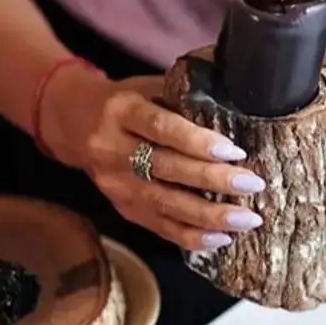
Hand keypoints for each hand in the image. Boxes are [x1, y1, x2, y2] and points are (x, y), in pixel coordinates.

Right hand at [40, 71, 268, 250]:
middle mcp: (112, 149)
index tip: (235, 151)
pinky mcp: (121, 207)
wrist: (73, 121)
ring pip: (164, 204)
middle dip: (214, 180)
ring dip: (209, 216)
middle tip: (252, 184)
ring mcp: (115, 184)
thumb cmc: (128, 101)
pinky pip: (158, 226)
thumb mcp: (149, 87)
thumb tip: (241, 105)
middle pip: (167, 169)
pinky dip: (191, 236)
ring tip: (247, 219)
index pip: (162, 129)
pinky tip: (222, 238)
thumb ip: (185, 97)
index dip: (198, 142)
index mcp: (122, 111)